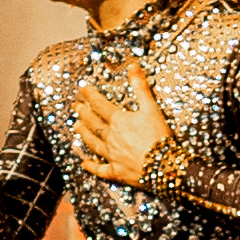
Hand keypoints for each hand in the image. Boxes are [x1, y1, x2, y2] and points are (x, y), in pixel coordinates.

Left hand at [75, 58, 174, 187]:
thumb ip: (141, 88)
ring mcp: (112, 155)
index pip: (100, 105)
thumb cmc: (158, 137)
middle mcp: (111, 137)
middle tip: (76, 107)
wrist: (164, 166)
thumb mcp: (152, 108)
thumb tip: (133, 67)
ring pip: (93, 143)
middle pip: (93, 123)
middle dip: (83, 114)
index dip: (90, 95)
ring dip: (83, 134)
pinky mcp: (116, 171)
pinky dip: (92, 166)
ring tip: (76, 127)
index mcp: (119, 121)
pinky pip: (100, 169)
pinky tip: (84, 164)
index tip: (82, 89)